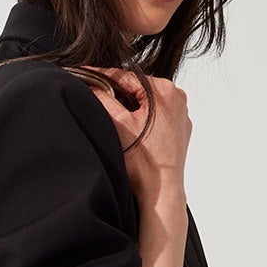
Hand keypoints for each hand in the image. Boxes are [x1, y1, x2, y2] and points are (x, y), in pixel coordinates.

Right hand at [78, 68, 190, 203]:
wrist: (161, 192)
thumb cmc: (144, 164)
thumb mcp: (117, 124)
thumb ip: (102, 99)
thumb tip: (90, 84)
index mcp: (163, 91)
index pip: (125, 77)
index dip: (101, 76)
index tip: (85, 74)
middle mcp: (177, 98)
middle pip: (138, 88)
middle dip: (117, 93)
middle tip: (97, 99)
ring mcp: (181, 114)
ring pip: (148, 102)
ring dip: (131, 106)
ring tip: (116, 119)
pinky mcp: (181, 129)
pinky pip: (158, 116)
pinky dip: (144, 118)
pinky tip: (134, 132)